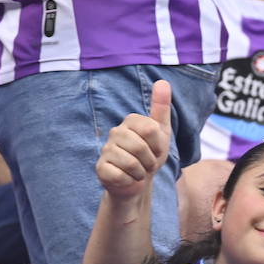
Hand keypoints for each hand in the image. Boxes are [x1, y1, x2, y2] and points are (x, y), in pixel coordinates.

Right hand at [96, 81, 171, 199]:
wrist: (138, 182)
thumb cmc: (150, 155)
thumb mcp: (161, 132)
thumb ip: (161, 108)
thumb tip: (163, 82)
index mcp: (130, 121)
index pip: (150, 129)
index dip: (158, 144)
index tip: (156, 149)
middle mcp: (115, 132)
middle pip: (140, 147)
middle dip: (150, 161)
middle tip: (148, 163)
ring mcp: (106, 150)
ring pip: (131, 163)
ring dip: (141, 172)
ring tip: (139, 171)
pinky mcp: (101, 168)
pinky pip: (120, 175)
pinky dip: (129, 180)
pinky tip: (127, 178)